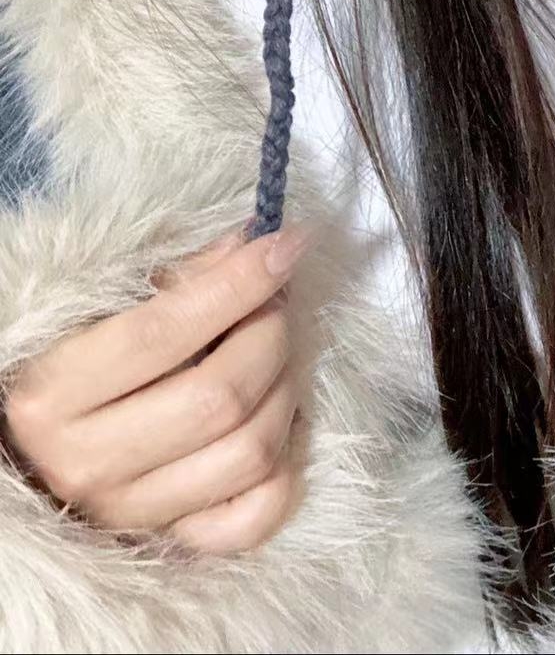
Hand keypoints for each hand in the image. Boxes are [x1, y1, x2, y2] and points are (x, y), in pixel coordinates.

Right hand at [1, 223, 310, 554]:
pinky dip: (285, 465)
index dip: (237, 284)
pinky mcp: (167, 540)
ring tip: (279, 353)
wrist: (37, 446)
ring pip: (250, 453)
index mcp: (54, 394)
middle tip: (277, 301)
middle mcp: (86, 463)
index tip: (284, 245)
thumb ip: (179, 274)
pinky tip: (280, 419)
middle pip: (220, 397)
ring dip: (285, 389)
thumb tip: (254, 246)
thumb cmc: (77, 358)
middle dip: (269, 334)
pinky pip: (254, 516)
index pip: (163, 333)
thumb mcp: (106, 307)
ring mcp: (129, 511)